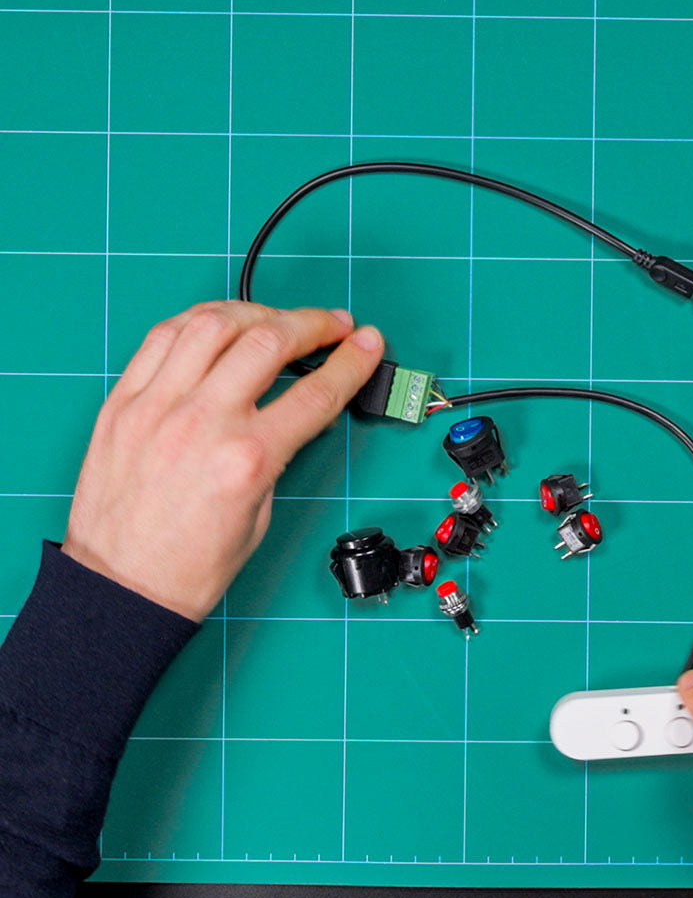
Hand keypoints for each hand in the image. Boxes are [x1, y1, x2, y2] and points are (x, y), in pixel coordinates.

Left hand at [62, 301, 383, 620]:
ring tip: (276, 319)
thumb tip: (293, 407)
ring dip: (257, 311)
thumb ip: (277, 452)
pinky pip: (162, 337)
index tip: (366, 343)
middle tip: (332, 324)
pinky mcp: (123, 403)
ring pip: (213, 324)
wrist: (122, 586)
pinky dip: (199, 320)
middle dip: (312, 324)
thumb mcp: (260, 511)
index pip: (316, 392)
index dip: (352, 361)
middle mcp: (202, 423)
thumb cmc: (191, 565)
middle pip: (270, 341)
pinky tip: (220, 325)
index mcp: (246, 459)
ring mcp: (157, 406)